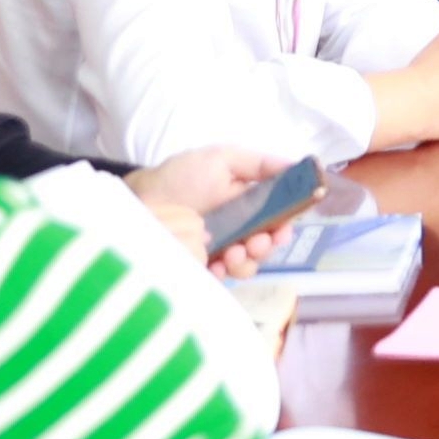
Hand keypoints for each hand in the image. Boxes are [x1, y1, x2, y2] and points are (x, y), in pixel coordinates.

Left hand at [127, 146, 314, 276]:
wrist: (142, 199)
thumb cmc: (181, 177)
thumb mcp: (222, 159)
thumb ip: (259, 164)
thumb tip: (296, 166)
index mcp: (248, 205)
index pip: (278, 220)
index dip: (285, 226)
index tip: (282, 229)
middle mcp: (238, 230)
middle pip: (267, 246)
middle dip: (266, 246)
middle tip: (255, 242)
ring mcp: (220, 252)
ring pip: (248, 266)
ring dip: (247, 261)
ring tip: (232, 252)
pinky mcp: (202, 269)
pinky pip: (222, 279)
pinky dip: (225, 274)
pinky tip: (217, 265)